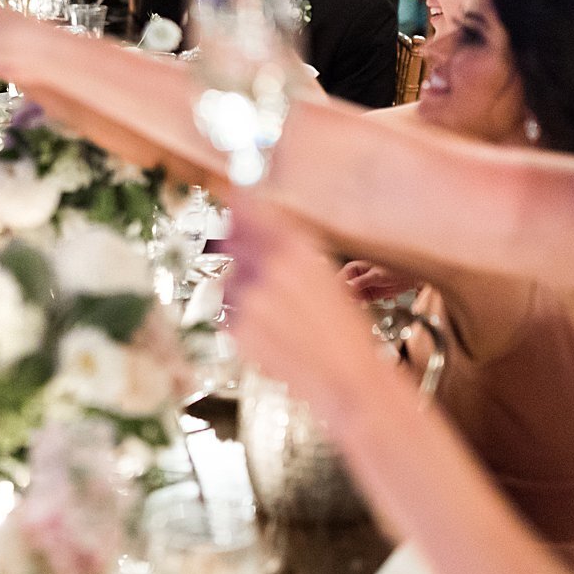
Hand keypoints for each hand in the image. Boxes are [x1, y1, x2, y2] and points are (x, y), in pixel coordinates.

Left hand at [224, 199, 387, 416]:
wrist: (347, 379)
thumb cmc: (346, 332)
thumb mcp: (327, 278)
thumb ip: (293, 253)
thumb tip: (262, 231)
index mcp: (298, 250)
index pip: (252, 211)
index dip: (238, 202)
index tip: (230, 194)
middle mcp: (270, 267)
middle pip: (231, 241)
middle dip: (235, 248)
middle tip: (253, 267)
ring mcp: (249, 298)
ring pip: (228, 281)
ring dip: (240, 291)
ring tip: (273, 314)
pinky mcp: (237, 327)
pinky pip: (226, 314)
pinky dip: (240, 320)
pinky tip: (269, 332)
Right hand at [341, 260, 416, 303]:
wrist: (409, 277)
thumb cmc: (394, 268)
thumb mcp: (376, 275)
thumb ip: (362, 281)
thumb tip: (348, 285)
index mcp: (356, 267)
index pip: (341, 277)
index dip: (339, 286)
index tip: (339, 294)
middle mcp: (358, 277)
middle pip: (345, 288)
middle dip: (345, 296)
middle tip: (347, 302)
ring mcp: (363, 287)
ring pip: (352, 296)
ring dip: (353, 301)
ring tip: (355, 304)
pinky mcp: (370, 295)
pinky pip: (361, 302)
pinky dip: (361, 305)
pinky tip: (363, 305)